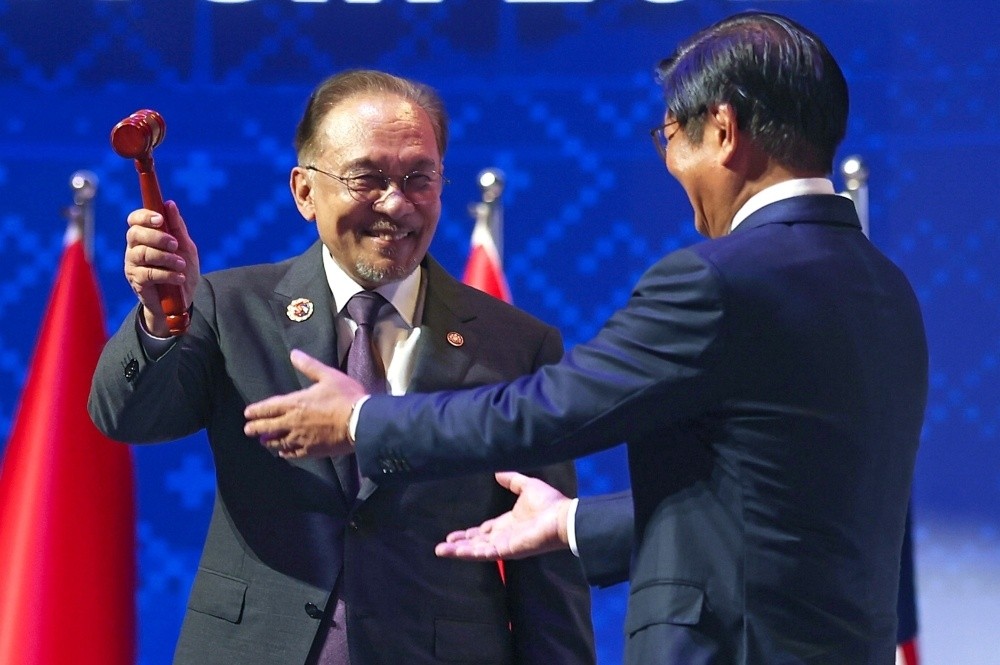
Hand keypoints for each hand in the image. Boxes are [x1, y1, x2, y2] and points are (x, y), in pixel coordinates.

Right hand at [124, 201, 199, 335]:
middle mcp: (134, 248)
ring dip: (166, 258)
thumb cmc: (181, 270)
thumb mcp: (185, 247)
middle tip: (174, 245)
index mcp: (145, 236)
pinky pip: (148, 273)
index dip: (144, 216)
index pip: (135, 219)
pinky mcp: (136, 281)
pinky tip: (179, 278)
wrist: (182, 300)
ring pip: (143, 253)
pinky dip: (167, 274)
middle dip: (157, 237)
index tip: (160, 219)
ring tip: (180, 265)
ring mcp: (133, 265)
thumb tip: (170, 204)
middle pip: (135, 233)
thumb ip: (177, 227)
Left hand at [244, 349, 367, 458]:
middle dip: (256, 428)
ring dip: (269, 441)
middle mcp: (294, 422)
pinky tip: (283, 453)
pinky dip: (286, 453)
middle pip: (269, 427)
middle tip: (247, 430)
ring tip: (263, 442)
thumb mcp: (328, 376)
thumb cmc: (345, 397)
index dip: (257, 410)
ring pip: (279, 442)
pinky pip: (294, 453)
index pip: (270, 408)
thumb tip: (293, 354)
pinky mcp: (312, 450)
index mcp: (296, 403)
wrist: (360, 422)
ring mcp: (302, 439)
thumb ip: (309, 366)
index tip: (247, 413)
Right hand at [435, 472, 572, 560]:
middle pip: (476, 542)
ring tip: (440, 551)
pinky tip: (456, 552)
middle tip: (441, 546)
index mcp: (508, 523)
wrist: (562, 517)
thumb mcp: (526, 486)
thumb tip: (497, 472)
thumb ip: (512, 480)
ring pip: (476, 550)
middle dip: (459, 544)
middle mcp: (504, 536)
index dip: (469, 533)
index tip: (452, 534)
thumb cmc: (549, 503)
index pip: (484, 531)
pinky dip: (470, 553)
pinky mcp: (507, 550)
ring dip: (459, 551)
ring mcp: (505, 545)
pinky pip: (485, 553)